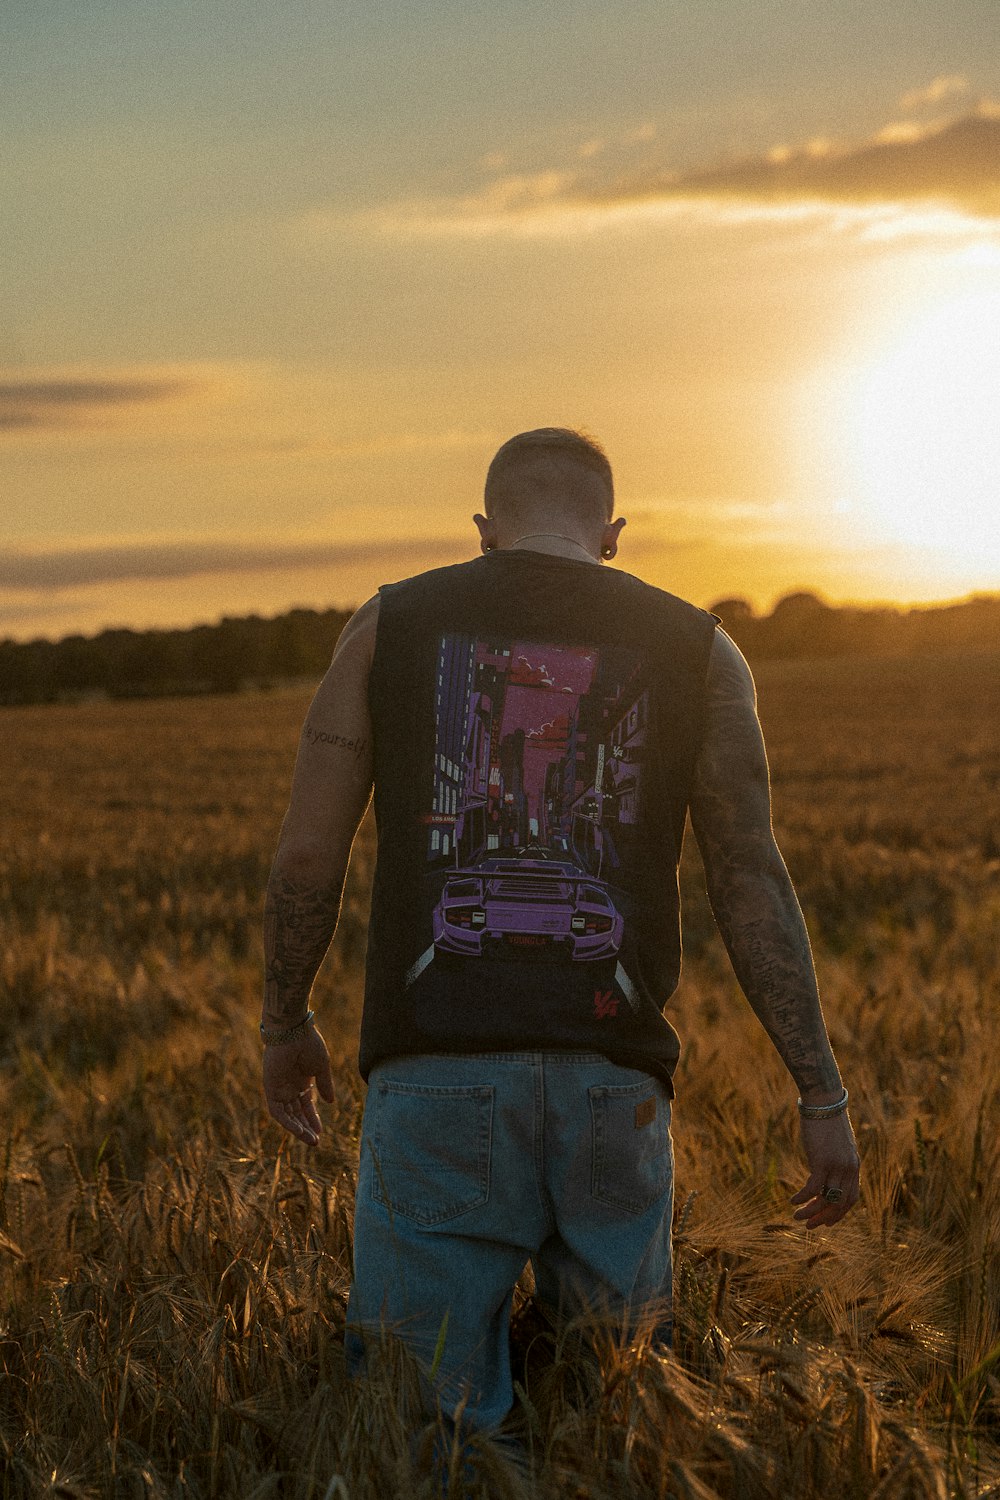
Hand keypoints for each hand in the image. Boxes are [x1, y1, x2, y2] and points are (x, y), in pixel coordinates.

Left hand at [262, 1024, 334, 1147]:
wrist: (293, 1031)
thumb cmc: (309, 1044)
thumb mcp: (321, 1067)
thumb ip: (325, 1085)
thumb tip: (331, 1102)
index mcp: (302, 1080)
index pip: (306, 1105)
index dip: (313, 1118)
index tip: (320, 1132)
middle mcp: (289, 1087)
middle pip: (296, 1113)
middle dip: (306, 1127)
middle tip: (316, 1141)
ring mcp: (279, 1088)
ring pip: (287, 1115)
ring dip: (298, 1128)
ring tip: (310, 1139)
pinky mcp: (271, 1088)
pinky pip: (277, 1111)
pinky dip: (287, 1121)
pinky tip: (299, 1130)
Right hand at [790, 1112, 860, 1228]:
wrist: (823, 1102)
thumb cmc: (827, 1120)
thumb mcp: (838, 1143)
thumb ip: (837, 1159)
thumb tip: (827, 1171)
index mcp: (853, 1165)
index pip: (852, 1198)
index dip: (839, 1213)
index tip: (826, 1221)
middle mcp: (848, 1169)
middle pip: (839, 1203)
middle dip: (824, 1218)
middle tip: (809, 1226)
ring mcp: (837, 1166)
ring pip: (825, 1199)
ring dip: (810, 1212)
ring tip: (797, 1216)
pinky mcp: (822, 1162)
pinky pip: (813, 1188)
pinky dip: (803, 1198)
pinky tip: (792, 1201)